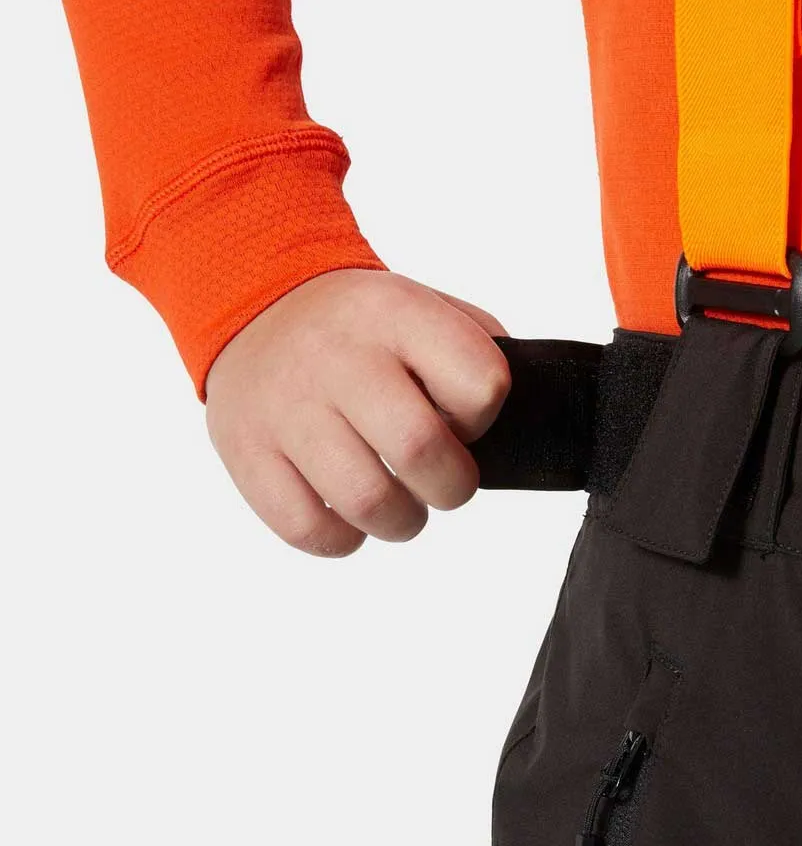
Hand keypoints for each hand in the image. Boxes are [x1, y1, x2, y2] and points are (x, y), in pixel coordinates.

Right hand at [205, 269, 510, 556]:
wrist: (257, 307)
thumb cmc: (360, 328)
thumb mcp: (422, 306)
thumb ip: (475, 352)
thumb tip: (509, 425)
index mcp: (396, 314)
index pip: (481, 384)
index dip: (483, 417)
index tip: (461, 420)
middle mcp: (339, 358)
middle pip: (421, 449)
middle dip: (452, 486)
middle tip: (442, 482)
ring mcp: (287, 409)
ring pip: (367, 501)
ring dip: (403, 521)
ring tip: (399, 506)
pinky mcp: (248, 453)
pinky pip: (307, 529)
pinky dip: (342, 539)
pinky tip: (347, 515)